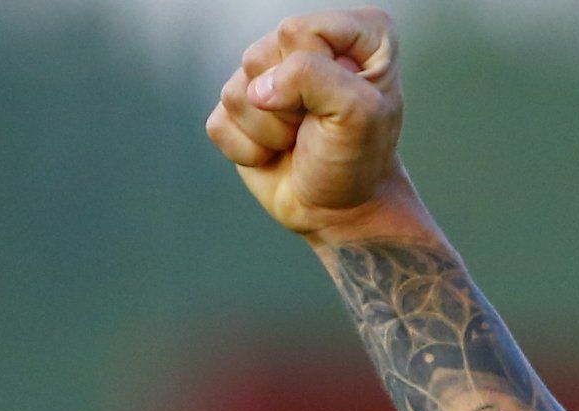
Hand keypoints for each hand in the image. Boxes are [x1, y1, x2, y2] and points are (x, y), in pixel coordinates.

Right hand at [206, 11, 411, 239]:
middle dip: (289, 106)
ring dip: (270, 131)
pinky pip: (219, 123)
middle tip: (317, 127)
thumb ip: (313, 77)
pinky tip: (276, 152)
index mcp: (354, 32)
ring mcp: (268, 72)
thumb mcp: (358, 114)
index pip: (298, 31)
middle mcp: (307, 43)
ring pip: (235, 91)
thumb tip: (257, 90)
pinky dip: (249, 150)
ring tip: (299, 140)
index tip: (344, 106)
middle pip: (260, 57)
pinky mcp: (237, 106)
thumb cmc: (358, 159)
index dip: (314, 75)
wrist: (341, 211)